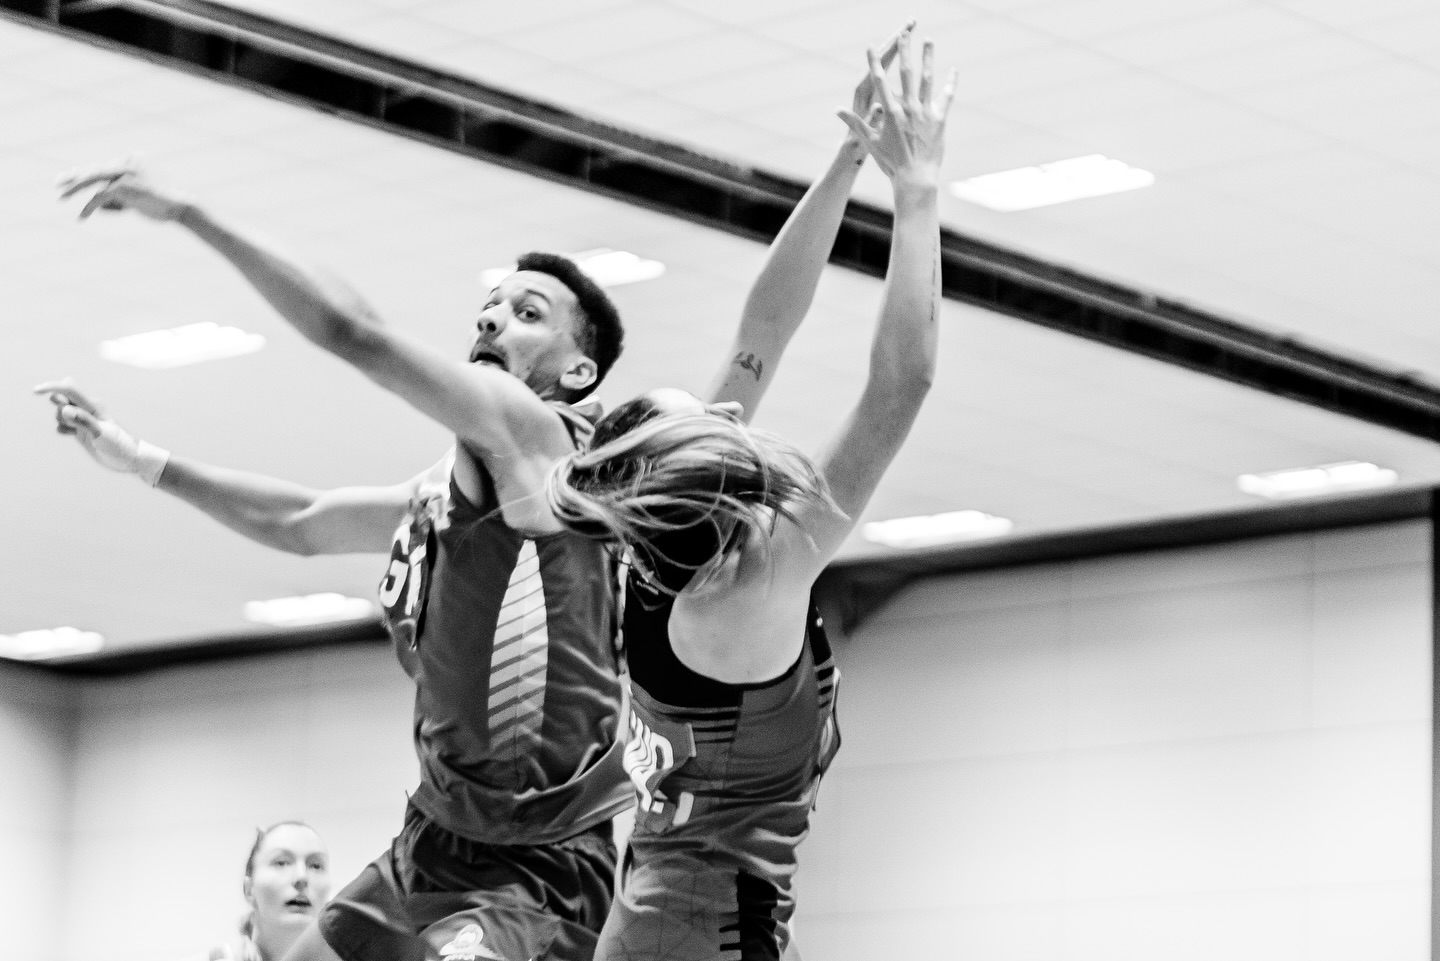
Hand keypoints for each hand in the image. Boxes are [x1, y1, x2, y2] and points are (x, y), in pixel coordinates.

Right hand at [32, 379, 165, 482]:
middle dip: (58, 408)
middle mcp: (87, 410)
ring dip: (60, 420)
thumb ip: (84, 421)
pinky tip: (70, 435)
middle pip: (62, 399)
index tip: (35, 391)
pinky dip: (61, 428)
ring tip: (75, 431)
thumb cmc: (120, 445)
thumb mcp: (101, 434)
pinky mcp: (82, 431)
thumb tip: (65, 410)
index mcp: (92, 406)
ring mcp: (84, 420)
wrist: (131, 458)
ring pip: (61, 411)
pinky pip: (63, 424)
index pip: (69, 389)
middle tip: (73, 424)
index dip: (52, 387)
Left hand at [57, 161, 188, 221]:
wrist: (183, 206)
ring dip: (74, 188)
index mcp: (133, 160)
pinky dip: (89, 207)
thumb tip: (99, 205)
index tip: (70, 175)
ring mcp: (125, 172)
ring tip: (61, 197)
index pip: (104, 167)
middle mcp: (127, 162)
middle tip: (58, 183)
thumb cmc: (166, 205)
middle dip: (74, 177)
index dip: (85, 172)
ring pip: (93, 178)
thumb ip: (120, 197)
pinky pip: (100, 196)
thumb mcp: (140, 199)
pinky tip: (82, 217)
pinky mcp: (123, 185)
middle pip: (95, 169)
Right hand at [838, 32, 956, 188]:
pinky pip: (946, 96)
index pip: (879, 81)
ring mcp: (925, 112)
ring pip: (927, 78)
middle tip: (903, 32)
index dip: (874, 62)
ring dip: (928, 57)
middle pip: (905, 72)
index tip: (871, 47)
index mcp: (890, 112)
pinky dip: (950, 82)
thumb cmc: (891, 163)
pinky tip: (953, 70)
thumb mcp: (870, 142)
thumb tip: (836, 110)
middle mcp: (908, 108)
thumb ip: (855, 123)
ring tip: (928, 40)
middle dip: (903, 50)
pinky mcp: (939, 119)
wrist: (915, 178)